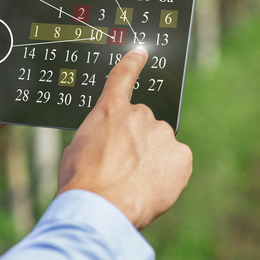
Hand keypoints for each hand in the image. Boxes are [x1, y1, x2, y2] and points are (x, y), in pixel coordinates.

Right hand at [57, 46, 192, 229]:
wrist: (101, 207)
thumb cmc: (82, 182)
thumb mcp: (77, 150)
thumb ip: (99, 136)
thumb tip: (108, 144)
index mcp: (111, 110)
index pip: (123, 77)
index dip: (133, 63)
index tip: (141, 52)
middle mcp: (141, 115)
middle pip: (143, 125)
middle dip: (136, 143)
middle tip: (122, 169)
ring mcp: (164, 134)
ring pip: (161, 145)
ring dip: (152, 159)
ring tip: (134, 183)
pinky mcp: (182, 156)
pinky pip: (177, 162)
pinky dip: (168, 173)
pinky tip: (152, 187)